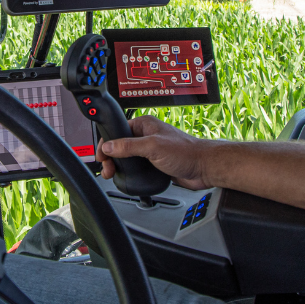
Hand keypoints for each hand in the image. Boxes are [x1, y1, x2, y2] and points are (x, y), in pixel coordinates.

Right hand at [97, 115, 212, 189]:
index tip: (101, 156)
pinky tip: (128, 178)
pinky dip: (130, 173)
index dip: (107, 143)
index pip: (118, 131)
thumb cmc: (186, 152)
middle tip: (107, 169)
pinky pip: (137, 168)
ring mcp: (150, 151)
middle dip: (111, 158)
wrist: (204, 168)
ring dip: (120, 166)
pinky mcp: (154, 164)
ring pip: (128, 158)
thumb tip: (109, 146)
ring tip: (114, 175)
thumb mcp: (153, 147)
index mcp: (144, 125)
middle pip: (120, 146)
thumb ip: (129, 146)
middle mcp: (146, 136)